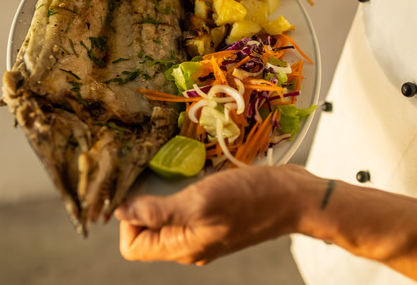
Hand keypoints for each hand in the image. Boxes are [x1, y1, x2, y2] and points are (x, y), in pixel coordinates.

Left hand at [114, 164, 318, 264]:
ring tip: (176, 169)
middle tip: (156, 172)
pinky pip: (186, 205)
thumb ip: (158, 211)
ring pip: (166, 215)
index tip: (143, 191)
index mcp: (182, 247)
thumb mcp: (200, 202)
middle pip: (146, 230)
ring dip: (164, 190)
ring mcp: (203, 230)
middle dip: (145, 201)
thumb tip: (120, 213)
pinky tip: (195, 172)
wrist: (296, 197)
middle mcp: (189, 243)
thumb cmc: (252, 199)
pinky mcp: (215, 215)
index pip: (132, 245)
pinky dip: (184, 188)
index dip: (128, 219)